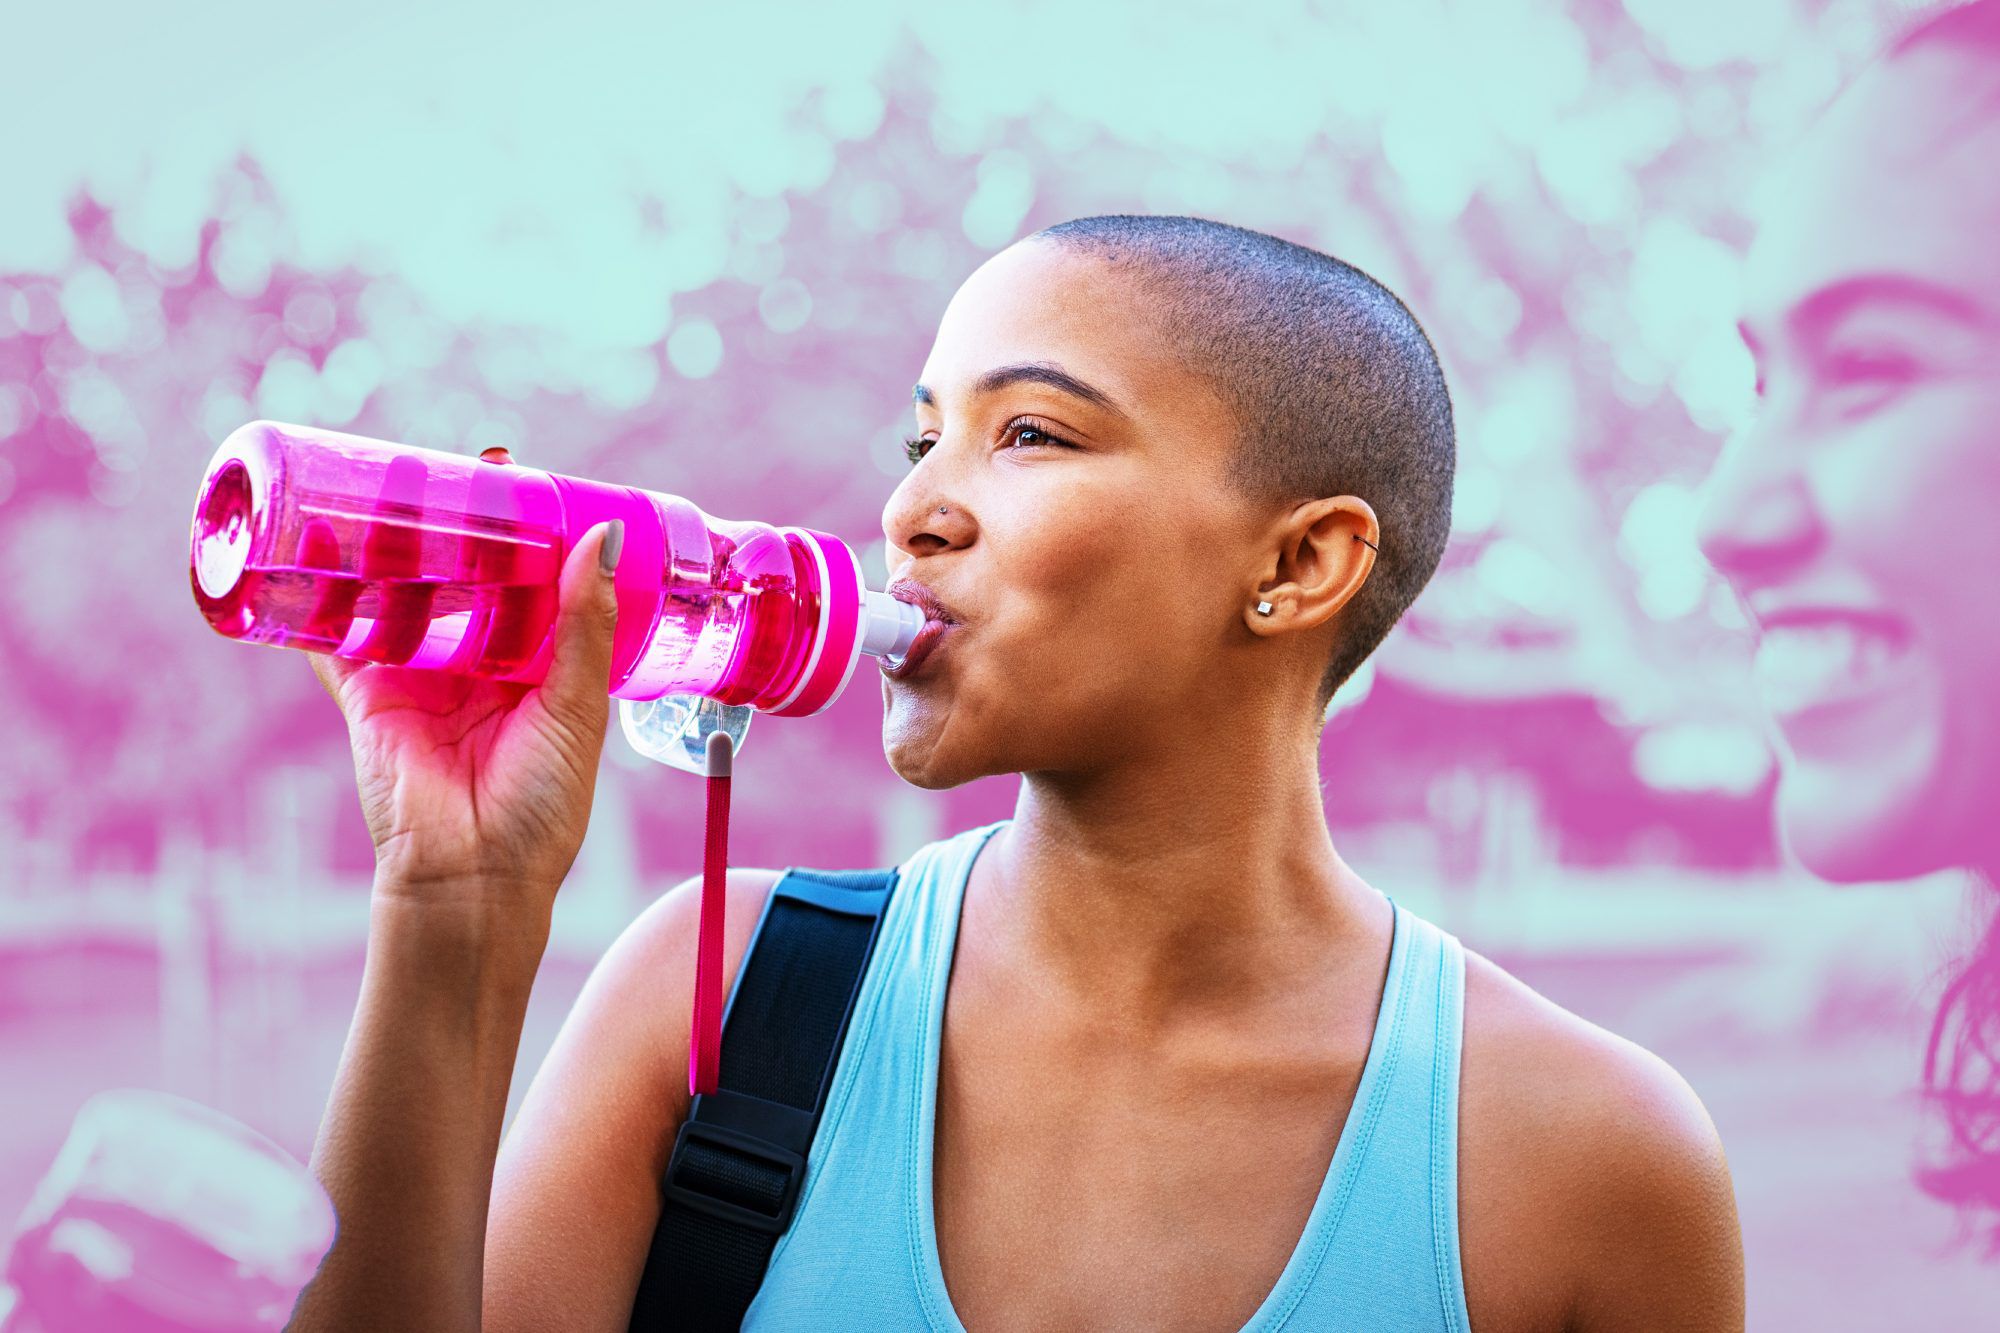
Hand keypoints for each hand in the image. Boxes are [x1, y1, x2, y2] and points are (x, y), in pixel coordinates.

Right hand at [309, 446, 623, 925]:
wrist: (473, 878)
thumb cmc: (540, 809)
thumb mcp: (575, 707)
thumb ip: (583, 626)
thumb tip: (599, 537)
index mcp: (536, 668)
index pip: (530, 582)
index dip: (527, 531)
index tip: (525, 478)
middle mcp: (476, 666)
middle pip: (463, 576)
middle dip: (458, 522)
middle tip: (461, 463)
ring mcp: (418, 676)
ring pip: (401, 593)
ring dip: (394, 543)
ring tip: (393, 482)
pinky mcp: (366, 695)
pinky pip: (336, 637)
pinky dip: (320, 597)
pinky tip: (312, 543)